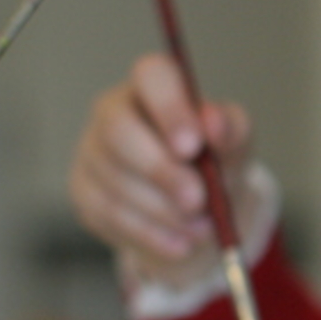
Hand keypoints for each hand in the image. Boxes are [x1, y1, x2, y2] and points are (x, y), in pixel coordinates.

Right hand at [69, 53, 257, 286]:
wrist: (202, 206)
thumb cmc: (216, 160)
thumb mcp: (235, 144)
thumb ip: (231, 129)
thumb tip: (214, 122)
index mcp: (155, 87)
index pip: (152, 76)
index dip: (170, 109)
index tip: (193, 146)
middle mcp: (114, 112)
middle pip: (119, 131)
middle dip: (161, 170)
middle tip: (198, 200)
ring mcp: (92, 152)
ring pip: (116, 180)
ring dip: (164, 211)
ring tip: (204, 228)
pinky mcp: (84, 193)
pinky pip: (110, 215)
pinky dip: (152, 234)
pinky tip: (181, 243)